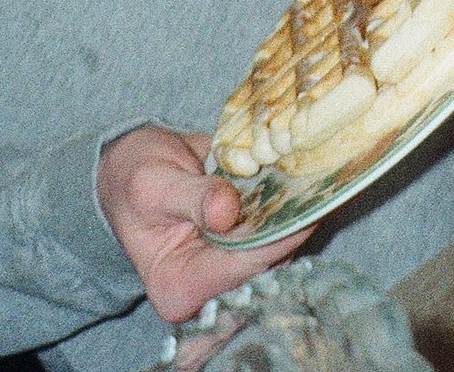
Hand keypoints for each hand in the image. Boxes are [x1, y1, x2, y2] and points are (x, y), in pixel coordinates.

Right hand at [94, 126, 310, 322]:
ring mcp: (231, 266)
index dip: (274, 240)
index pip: (240, 268)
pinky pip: (277, 232)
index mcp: (178, 286)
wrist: (133, 167)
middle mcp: (209, 287)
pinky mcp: (247, 245)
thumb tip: (226, 211)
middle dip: (291, 227)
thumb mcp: (153, 184)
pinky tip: (306, 182)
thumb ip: (192, 197)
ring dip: (296, 215)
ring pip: (279, 248)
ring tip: (316, 180)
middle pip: (266, 263)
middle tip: (320, 189)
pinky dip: (290, 208)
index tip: (305, 212)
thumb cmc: (133, 179)